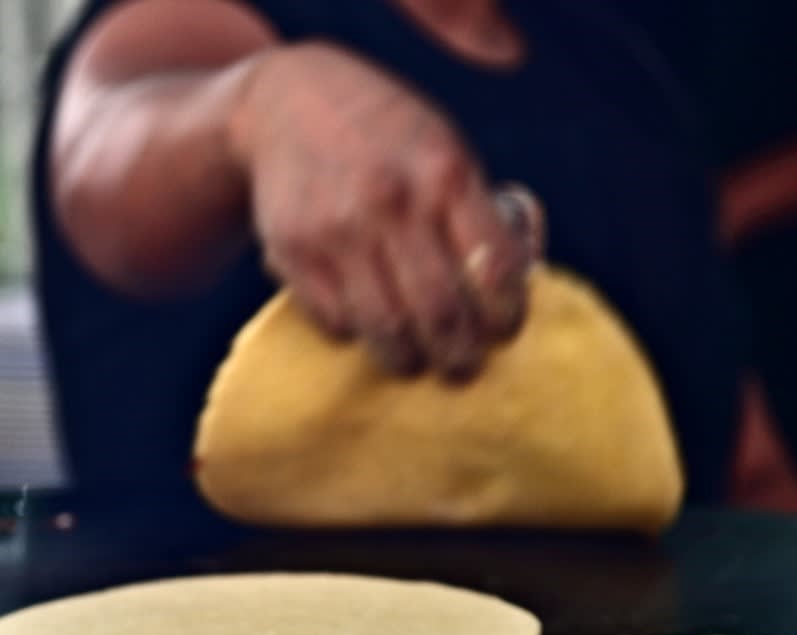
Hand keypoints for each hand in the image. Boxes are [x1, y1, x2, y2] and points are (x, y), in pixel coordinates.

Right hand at [227, 43, 542, 379]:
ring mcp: (338, 229)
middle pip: (441, 312)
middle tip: (463, 368)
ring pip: (385, 329)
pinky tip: (365, 325)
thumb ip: (474, 211)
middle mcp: (392, 202)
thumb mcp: (442, 148)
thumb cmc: (387, 138)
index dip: (506, 315)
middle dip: (459, 356)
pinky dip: (355, 334)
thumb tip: (509, 288)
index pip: (494, 267)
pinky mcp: (293, 252)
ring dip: (407, 359)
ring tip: (416, 362)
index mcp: (445, 172)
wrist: (287, 104)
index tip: (504, 331)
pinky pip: (335, 320)